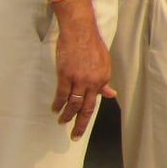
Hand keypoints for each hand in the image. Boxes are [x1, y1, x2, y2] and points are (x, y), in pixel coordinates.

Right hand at [50, 1, 115, 139]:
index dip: (88, 113)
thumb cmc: (92, 45)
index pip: (96, 101)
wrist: (80, 31)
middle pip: (87, 108)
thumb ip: (105, 81)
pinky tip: (55, 109)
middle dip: (80, 124)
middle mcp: (93, 81)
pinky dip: (58, 104)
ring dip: (67, 115)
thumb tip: (111, 94)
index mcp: (104, 78)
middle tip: (74, 136)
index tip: (83, 122)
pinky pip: (61, 94)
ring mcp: (79, 79)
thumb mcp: (105, 63)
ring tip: (62, 122)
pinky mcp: (65, 75)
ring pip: (73, 103)